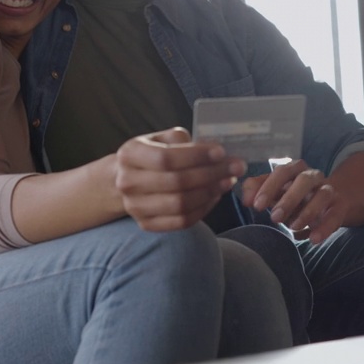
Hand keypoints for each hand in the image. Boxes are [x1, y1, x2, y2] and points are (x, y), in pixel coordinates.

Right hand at [115, 128, 245, 231]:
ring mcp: (135, 207)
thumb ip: (182, 140)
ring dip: (210, 193)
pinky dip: (203, 209)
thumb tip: (212, 149)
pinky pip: (182, 221)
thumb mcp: (161, 138)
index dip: (196, 156)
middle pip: (176, 183)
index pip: (166, 158)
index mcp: (130, 155)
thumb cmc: (151, 154)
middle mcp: (128, 182)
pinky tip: (215, 196)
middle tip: (236, 167)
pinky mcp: (147, 225)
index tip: (221, 152)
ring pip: (180, 205)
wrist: (127, 179)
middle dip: (211, 174)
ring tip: (228, 181)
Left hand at [240, 159, 347, 244]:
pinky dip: (325, 227)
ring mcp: (328, 190)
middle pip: (304, 180)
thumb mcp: (274, 192)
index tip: (256, 205)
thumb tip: (245, 198)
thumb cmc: (292, 196)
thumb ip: (257, 191)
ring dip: (307, 211)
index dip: (269, 187)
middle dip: (289, 199)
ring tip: (293, 227)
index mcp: (294, 169)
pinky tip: (314, 239)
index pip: (282, 171)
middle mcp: (313, 176)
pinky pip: (335, 215)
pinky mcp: (339, 207)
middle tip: (275, 218)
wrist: (327, 201)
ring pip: (322, 195)